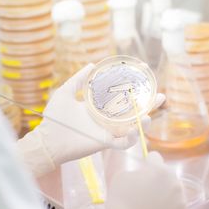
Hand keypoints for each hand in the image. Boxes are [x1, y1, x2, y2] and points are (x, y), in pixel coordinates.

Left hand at [17, 64, 164, 176]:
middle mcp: (106, 120)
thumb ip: (78, 79)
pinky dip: (132, 138)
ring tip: (150, 115)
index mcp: (100, 108)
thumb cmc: (54, 117)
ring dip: (144, 123)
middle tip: (160, 96)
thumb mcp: (66, 92)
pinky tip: (136, 129)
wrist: (47, 138)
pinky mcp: (104, 143)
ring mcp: (107, 132)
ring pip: (133, 128)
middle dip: (149, 106)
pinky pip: (123, 143)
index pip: (121, 98)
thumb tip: (91, 65)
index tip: (144, 78)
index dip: (134, 89)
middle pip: (133, 113)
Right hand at [100, 152, 187, 208]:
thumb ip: (137, 170)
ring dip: (165, 195)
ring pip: (174, 192)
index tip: (143, 170)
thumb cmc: (121, 202)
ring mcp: (182, 201)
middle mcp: (176, 183)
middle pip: (167, 175)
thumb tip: (143, 172)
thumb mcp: (123, 176)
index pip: (155, 158)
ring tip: (151, 205)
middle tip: (145, 191)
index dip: (147, 163)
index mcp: (160, 170)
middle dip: (158, 180)